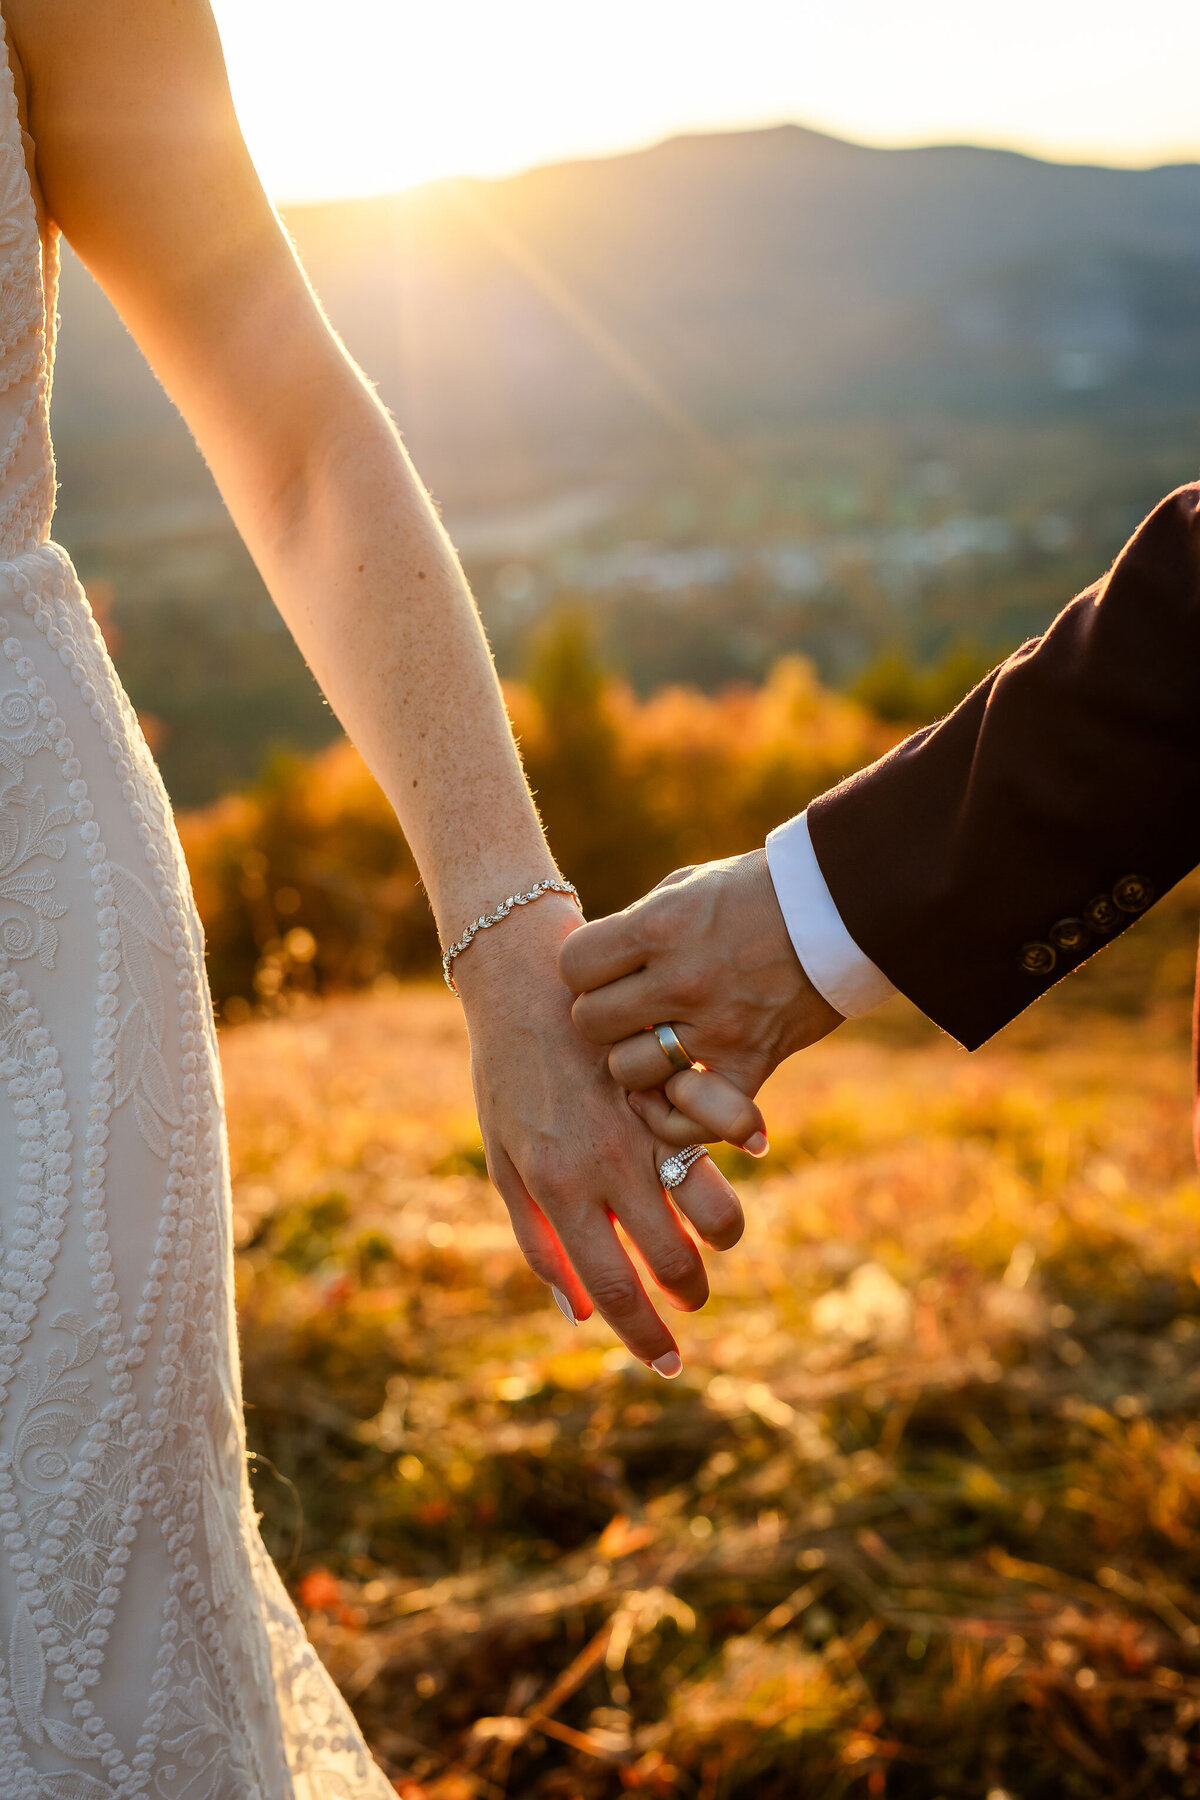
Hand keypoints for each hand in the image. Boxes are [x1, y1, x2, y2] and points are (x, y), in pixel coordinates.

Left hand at [454, 894, 744, 1373]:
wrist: (524, 982)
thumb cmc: (506, 1080)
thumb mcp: (506, 1163)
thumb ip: (538, 1240)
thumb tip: (577, 1314)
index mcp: (559, 1191)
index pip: (613, 1288)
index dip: (645, 1337)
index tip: (668, 1364)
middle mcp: (608, 1165)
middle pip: (675, 1259)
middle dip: (691, 1294)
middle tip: (692, 1301)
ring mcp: (645, 1127)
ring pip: (713, 1207)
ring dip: (722, 1234)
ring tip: (713, 1240)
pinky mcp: (671, 1087)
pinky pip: (720, 1138)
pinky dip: (736, 1156)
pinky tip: (738, 1160)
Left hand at [558, 850, 843, 1145]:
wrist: (842, 908)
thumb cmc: (756, 890)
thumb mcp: (685, 886)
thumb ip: (635, 927)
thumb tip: (594, 969)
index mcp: (660, 926)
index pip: (573, 966)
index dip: (583, 969)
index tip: (605, 968)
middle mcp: (681, 980)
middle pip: (590, 1023)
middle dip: (603, 1016)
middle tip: (629, 1006)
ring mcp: (715, 1028)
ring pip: (626, 1072)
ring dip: (636, 1060)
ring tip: (660, 1039)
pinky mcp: (749, 1065)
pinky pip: (686, 1117)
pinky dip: (676, 1111)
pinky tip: (679, 1087)